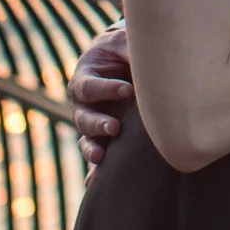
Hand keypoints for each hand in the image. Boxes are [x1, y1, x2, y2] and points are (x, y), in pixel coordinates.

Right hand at [70, 26, 133, 166]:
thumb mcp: (121, 44)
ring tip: (100, 157)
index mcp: (84, 79)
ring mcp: (92, 124)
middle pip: (84, 118)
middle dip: (98, 124)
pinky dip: (94, 173)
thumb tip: (145, 51)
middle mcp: (84, 105)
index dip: (106, 89)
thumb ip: (128, 49)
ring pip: (86, 140)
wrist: (119, 64)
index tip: (128, 89)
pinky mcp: (103, 139)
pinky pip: (95, 160)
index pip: (89, 87)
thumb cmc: (120, 51)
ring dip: (93, 149)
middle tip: (115, 127)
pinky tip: (94, 185)